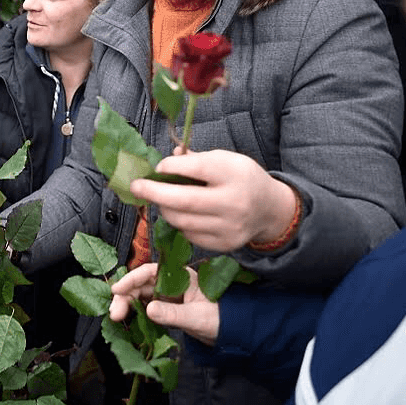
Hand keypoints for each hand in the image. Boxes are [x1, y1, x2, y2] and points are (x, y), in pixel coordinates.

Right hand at [109, 264, 219, 345]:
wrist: (231, 334)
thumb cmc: (220, 320)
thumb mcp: (196, 317)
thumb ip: (172, 314)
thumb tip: (149, 309)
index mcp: (181, 277)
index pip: (150, 272)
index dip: (131, 279)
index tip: (117, 290)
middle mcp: (171, 284)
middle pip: (141, 284)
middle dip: (125, 296)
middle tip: (115, 312)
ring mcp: (168, 296)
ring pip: (140, 296)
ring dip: (127, 304)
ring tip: (118, 317)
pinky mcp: (166, 309)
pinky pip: (146, 307)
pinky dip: (135, 312)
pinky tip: (128, 319)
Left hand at [128, 148, 297, 252]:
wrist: (269, 209)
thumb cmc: (241, 178)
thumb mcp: (225, 159)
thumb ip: (195, 160)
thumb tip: (165, 161)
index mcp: (234, 174)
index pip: (197, 169)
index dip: (171, 167)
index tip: (157, 167)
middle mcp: (234, 202)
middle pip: (184, 201)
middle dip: (154, 193)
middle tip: (136, 186)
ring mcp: (230, 227)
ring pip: (182, 221)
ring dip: (165, 209)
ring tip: (161, 199)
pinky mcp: (225, 245)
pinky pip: (190, 235)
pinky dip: (180, 224)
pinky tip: (182, 214)